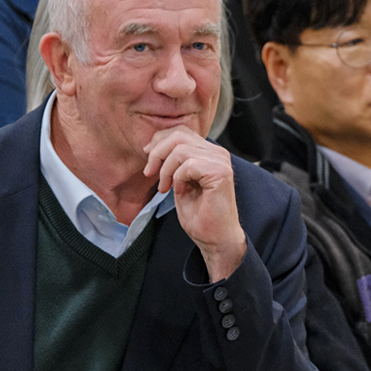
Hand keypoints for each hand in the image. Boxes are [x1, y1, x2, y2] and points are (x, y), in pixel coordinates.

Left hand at [143, 128, 246, 281]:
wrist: (215, 238)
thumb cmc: (200, 215)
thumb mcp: (180, 182)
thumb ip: (174, 162)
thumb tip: (153, 146)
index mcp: (209, 153)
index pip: (180, 131)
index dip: (159, 142)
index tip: (149, 162)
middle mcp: (217, 153)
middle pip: (178, 135)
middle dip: (157, 153)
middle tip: (150, 174)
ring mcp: (220, 162)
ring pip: (180, 149)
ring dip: (166, 169)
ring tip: (165, 187)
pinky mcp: (220, 172)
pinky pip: (188, 164)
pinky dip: (177, 178)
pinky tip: (179, 192)